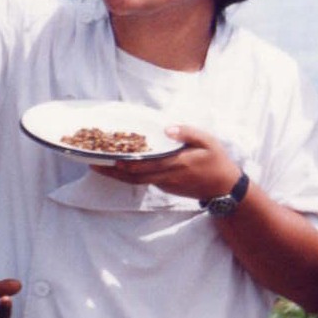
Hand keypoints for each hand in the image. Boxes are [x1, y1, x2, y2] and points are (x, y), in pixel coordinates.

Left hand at [91, 124, 240, 201]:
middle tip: (93, 164)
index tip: (109, 158)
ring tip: (98, 166)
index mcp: (177, 164)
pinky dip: (128, 175)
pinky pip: (143, 181)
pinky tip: (118, 166)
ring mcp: (165, 184)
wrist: (224, 189)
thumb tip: (167, 128)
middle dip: (112, 172)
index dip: (127, 163)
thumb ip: (188, 133)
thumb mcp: (208, 142)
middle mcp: (167, 177)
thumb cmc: (217, 161)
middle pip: (134, 177)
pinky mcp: (165, 186)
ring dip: (117, 175)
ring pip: (136, 181)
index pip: (147, 165)